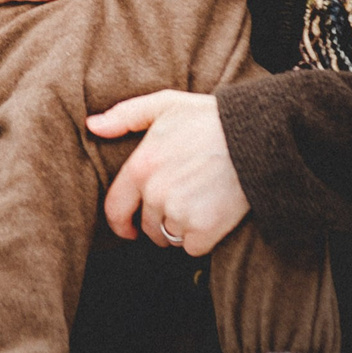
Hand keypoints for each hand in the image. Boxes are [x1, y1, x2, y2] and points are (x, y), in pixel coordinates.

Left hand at [87, 90, 250, 255]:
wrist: (259, 137)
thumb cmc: (211, 118)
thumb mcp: (166, 104)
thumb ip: (125, 116)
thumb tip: (92, 126)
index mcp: (141, 166)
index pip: (115, 209)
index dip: (120, 224)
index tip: (129, 229)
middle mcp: (155, 192)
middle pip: (148, 227)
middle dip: (159, 222)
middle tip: (182, 204)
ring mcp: (180, 212)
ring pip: (171, 238)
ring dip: (181, 229)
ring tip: (200, 204)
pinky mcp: (205, 228)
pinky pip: (194, 248)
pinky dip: (203, 239)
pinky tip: (214, 217)